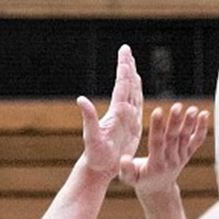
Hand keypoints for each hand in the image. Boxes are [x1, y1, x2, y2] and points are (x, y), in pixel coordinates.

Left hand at [78, 45, 143, 178]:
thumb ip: (88, 118)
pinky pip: (137, 107)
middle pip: (126, 85)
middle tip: (126, 50)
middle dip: (127, 67)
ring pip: (132, 94)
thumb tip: (81, 99)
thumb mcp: (91, 137)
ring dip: (132, 78)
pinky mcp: (132, 127)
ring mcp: (126, 119)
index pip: (121, 84)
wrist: (99, 168)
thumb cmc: (95, 155)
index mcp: (115, 111)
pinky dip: (138, 95)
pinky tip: (137, 89)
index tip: (125, 51)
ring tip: (132, 65)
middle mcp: (121, 112)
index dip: (124, 67)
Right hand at [118, 103, 209, 197]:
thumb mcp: (129, 178)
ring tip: (192, 109)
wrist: (158, 189)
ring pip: (186, 138)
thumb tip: (124, 159)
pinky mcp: (187, 154)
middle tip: (177, 106)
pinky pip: (196, 141)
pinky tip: (204, 114)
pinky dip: (201, 129)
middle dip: (175, 122)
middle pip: (173, 138)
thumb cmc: (140, 180)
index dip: (157, 127)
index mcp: (155, 164)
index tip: (157, 111)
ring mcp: (181, 157)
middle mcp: (170, 160)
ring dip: (189, 123)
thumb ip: (126, 169)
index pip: (157, 143)